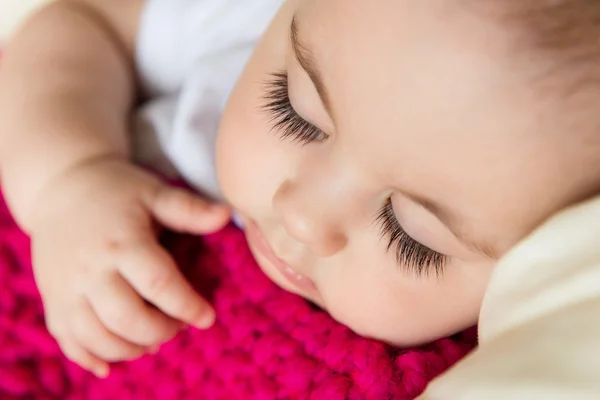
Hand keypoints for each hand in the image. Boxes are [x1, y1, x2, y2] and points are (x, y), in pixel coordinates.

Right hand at [28, 157, 229, 377]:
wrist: (60, 187)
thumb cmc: (117, 191)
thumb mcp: (154, 193)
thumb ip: (189, 209)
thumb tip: (226, 214)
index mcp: (122, 243)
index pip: (159, 284)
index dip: (187, 305)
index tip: (207, 317)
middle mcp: (91, 269)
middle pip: (127, 318)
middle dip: (160, 331)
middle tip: (177, 326)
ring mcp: (66, 288)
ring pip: (96, 336)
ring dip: (129, 349)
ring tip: (151, 342)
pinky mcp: (52, 300)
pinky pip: (67, 340)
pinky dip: (90, 358)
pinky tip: (111, 363)